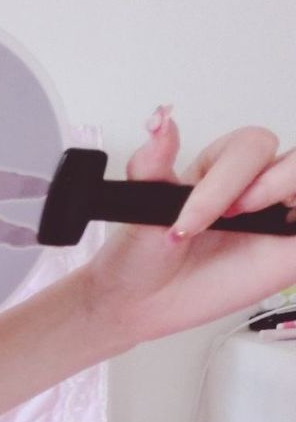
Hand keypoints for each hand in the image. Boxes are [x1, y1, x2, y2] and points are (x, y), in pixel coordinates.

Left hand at [78, 105, 295, 346]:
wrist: (140, 302)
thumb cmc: (143, 254)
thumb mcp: (141, 205)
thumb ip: (152, 161)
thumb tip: (159, 119)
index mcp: (224, 165)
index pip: (250, 148)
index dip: (223, 184)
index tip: (186, 222)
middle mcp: (259, 184)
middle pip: (294, 158)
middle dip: (266, 186)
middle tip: (230, 219)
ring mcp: (279, 214)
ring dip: (289, 192)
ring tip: (254, 229)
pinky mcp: (290, 247)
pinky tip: (279, 235)